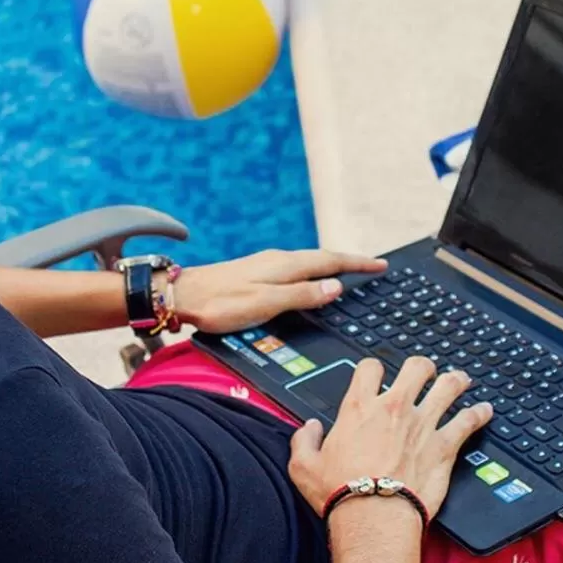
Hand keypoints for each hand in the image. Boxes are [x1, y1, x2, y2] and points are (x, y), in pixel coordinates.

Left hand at [172, 248, 387, 333]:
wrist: (181, 296)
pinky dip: (310, 273)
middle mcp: (277, 260)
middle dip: (349, 262)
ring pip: (307, 264)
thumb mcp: (266, 303)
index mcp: (285, 266)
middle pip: (322, 259)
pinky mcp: (254, 273)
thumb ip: (302, 295)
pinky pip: (293, 270)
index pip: (331, 262)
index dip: (358, 264)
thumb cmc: (220, 303)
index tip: (381, 265)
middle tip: (372, 267)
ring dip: (330, 267)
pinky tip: (307, 281)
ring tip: (348, 273)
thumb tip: (336, 287)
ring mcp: (265, 265)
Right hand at [286, 357, 493, 521]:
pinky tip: (485, 410)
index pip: (370, 367)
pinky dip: (479, 414)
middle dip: (423, 367)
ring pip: (448, 387)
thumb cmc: (339, 492)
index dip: (374, 368)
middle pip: (417, 367)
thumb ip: (305, 440)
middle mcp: (395, 408)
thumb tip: (310, 429)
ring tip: (460, 380)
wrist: (373, 516)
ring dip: (455, 381)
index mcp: (360, 408)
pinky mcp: (444, 446)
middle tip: (425, 372)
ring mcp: (423, 424)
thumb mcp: (303, 465)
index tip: (376, 375)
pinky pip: (468, 421)